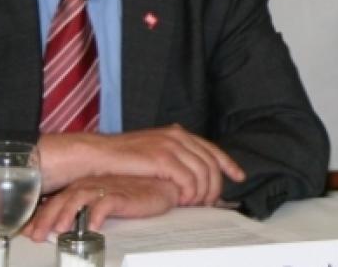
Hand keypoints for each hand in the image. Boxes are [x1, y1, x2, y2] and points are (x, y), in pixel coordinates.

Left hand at [24, 175, 178, 241]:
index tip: (30, 231)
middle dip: (47, 218)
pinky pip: (107, 203)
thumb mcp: (104, 201)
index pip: (57, 200)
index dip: (42, 215)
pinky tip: (92, 226)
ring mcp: (106, 188)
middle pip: (63, 200)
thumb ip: (84, 211)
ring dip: (68, 214)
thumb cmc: (135, 193)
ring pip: (80, 199)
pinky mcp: (123, 194)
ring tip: (60, 230)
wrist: (161, 186)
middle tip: (37, 235)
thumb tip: (62, 228)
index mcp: (84, 185)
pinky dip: (97, 214)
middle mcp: (92, 185)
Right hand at [39, 124, 245, 204]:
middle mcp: (178, 136)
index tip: (239, 176)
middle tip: (210, 202)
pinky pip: (188, 180)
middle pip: (211, 163)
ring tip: (194, 204)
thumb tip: (193, 175)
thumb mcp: (154, 152)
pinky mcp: (162, 158)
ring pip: (203, 173)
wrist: (99, 156)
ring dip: (202, 192)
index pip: (212, 148)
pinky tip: (182, 201)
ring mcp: (170, 146)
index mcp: (178, 133)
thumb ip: (175, 158)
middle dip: (215, 185)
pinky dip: (189, 193)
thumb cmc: (124, 159)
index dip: (228, 163)